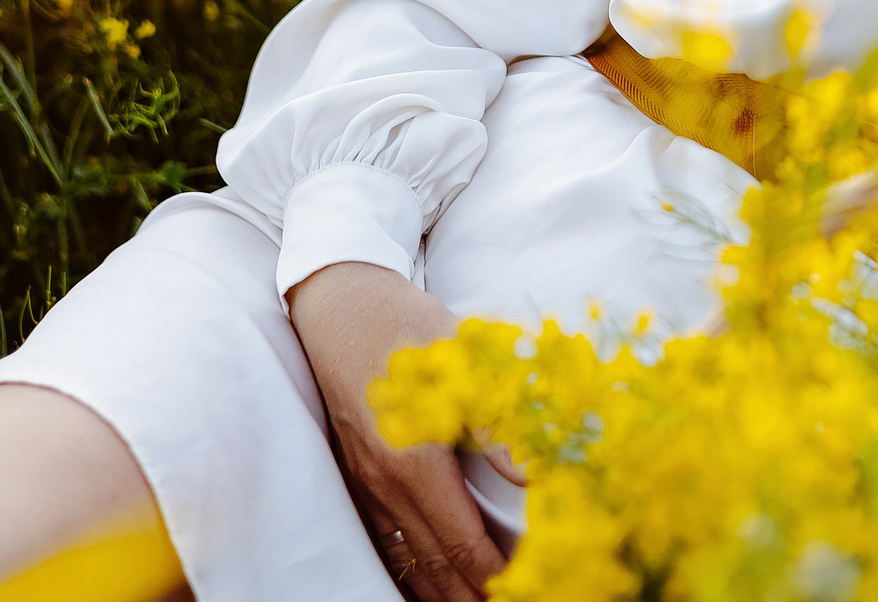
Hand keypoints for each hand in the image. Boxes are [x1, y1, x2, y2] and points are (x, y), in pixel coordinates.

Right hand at [289, 262, 522, 601]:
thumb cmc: (405, 328)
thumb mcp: (461, 366)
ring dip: (439, 589)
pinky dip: (407, 568)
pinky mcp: (353, 472)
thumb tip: (539, 474)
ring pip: (405, 557)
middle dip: (469, 594)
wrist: (339, 304)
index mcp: (413, 462)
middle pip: (433, 564)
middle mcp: (383, 483)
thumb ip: (498, 426)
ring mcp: (364, 482)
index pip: (461, 543)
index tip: (524, 590)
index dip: (494, 576)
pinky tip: (424, 580)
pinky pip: (382, 538)